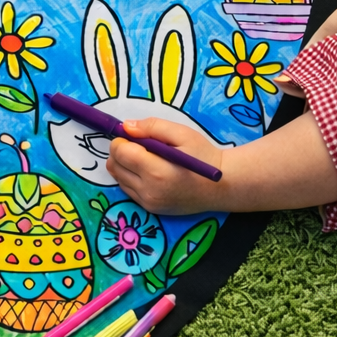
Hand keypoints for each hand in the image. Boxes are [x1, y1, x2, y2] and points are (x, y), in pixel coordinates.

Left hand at [108, 116, 224, 215]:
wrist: (222, 187)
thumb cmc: (203, 156)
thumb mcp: (181, 133)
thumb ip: (152, 127)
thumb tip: (126, 127)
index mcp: (156, 171)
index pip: (120, 152)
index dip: (122, 140)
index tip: (135, 136)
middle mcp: (149, 190)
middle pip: (114, 166)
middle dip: (121, 151)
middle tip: (139, 146)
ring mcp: (149, 203)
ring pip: (118, 179)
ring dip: (124, 165)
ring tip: (146, 159)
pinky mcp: (151, 209)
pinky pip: (128, 190)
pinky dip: (130, 178)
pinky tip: (148, 172)